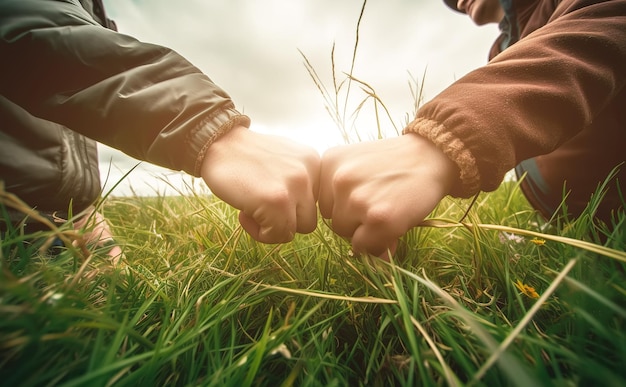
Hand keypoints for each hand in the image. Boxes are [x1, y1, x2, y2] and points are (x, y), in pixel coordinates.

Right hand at [201, 126, 319, 242]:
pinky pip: (277, 235)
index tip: (269, 195)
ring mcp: (296, 187)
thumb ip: (299, 181)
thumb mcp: (284, 160)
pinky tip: (244, 213)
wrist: (216, 143)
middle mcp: (310, 172)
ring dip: (273, 227)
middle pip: (309, 219)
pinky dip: (258, 232)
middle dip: (284, 219)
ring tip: (252, 208)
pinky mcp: (278, 201)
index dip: (290, 207)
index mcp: (313, 162)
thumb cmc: (245, 157)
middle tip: (260, 205)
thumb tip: (301, 212)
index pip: (315, 203)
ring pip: (298, 229)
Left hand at [319, 133, 457, 258]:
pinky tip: (395, 223)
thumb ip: (343, 195)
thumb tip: (345, 238)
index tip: (367, 195)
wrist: (433, 156)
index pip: (324, 202)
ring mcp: (357, 201)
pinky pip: (364, 247)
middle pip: (333, 220)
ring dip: (366, 231)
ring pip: (346, 235)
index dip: (345, 206)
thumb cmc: (395, 163)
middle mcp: (338, 180)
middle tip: (381, 204)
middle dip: (355, 220)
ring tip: (389, 210)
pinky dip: (378, 244)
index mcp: (328, 162)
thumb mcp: (359, 164)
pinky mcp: (378, 220)